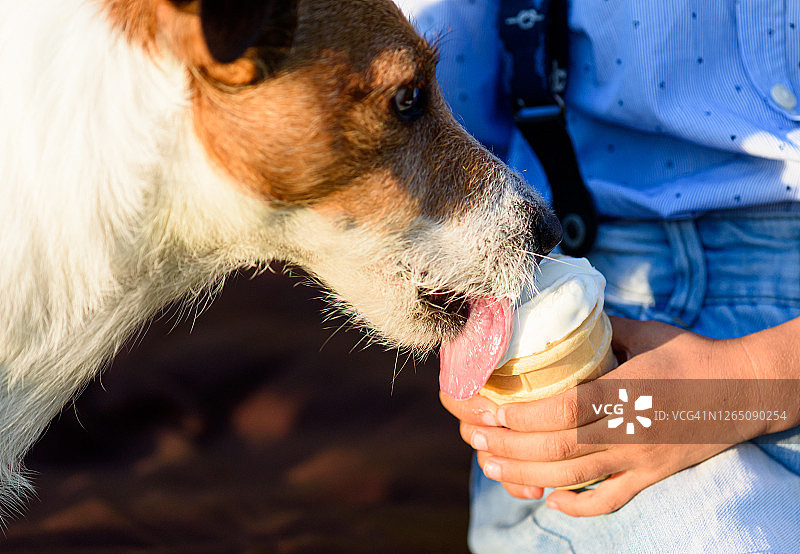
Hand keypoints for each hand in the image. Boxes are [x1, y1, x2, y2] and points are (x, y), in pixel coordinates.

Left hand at [441, 316, 799, 516]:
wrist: (745, 389)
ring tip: (493, 468)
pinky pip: (612, 500)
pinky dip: (579, 507)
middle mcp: (629, 430)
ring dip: (527, 476)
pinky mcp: (652, 475)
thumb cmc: (691, 354)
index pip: (562, 411)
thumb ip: (599, 329)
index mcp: (625, 391)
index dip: (521, 416)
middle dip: (509, 447)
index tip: (491, 409)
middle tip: (477, 438)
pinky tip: (552, 502)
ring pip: (575, 478)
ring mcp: (640, 458)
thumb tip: (559, 316)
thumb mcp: (644, 332)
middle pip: (558, 449)